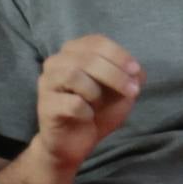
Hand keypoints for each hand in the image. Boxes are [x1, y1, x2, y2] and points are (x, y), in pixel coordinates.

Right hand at [33, 35, 140, 172]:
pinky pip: (71, 102)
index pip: (97, 42)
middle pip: (87, 58)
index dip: (119, 55)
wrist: (76, 142)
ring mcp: (46, 84)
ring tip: (99, 103)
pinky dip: (86, 110)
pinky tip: (87, 116)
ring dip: (96, 91)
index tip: (136, 71)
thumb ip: (130, 74)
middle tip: (132, 91)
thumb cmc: (99, 109)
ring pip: (73, 75)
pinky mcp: (45, 107)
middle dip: (115, 74)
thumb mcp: (121, 88)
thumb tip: (137, 71)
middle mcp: (56, 62)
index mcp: (74, 51)